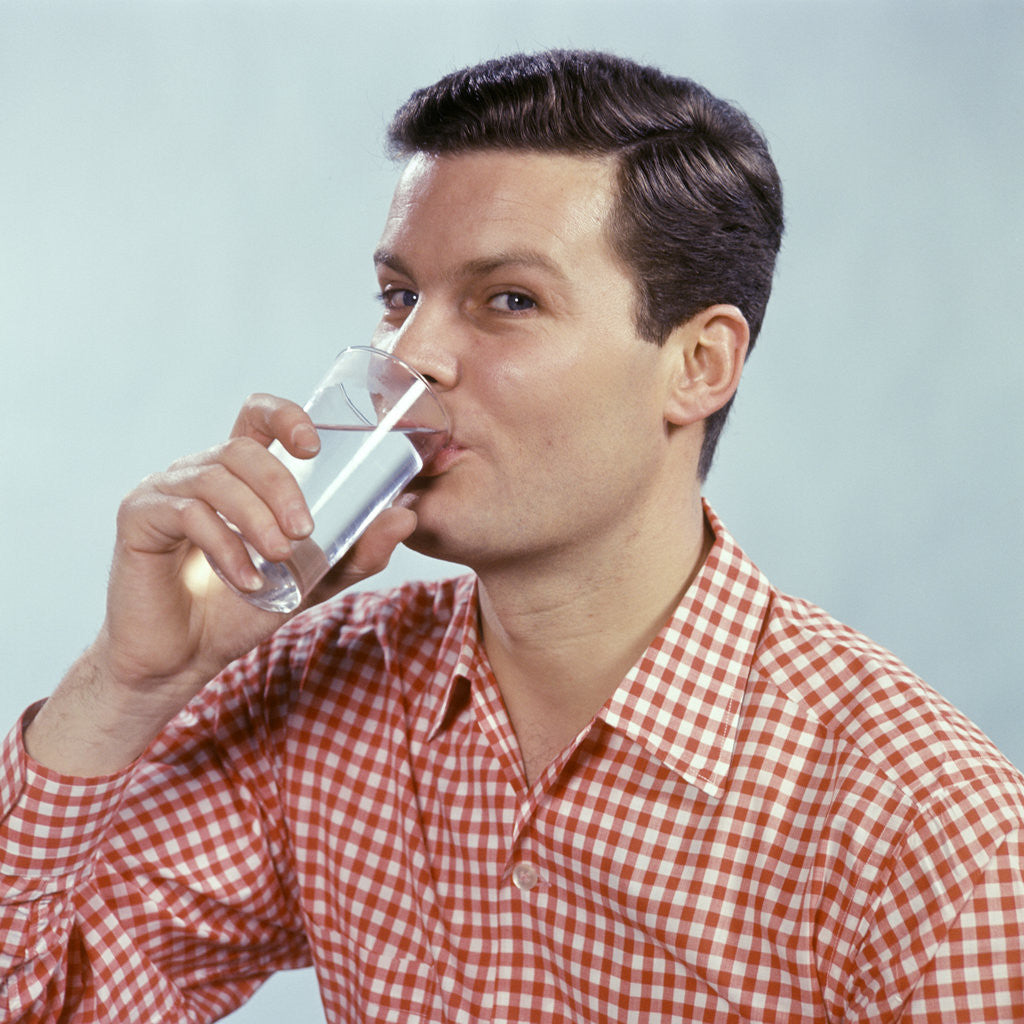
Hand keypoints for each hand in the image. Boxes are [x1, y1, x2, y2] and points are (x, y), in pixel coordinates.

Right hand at [26, 394, 416, 773]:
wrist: (184, 659)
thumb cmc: (241, 610)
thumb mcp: (312, 580)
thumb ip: (355, 551)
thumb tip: (406, 516)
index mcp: (240, 474)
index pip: (258, 417)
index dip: (285, 416)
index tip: (312, 445)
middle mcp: (201, 471)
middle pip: (243, 447)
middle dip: (282, 485)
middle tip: (306, 530)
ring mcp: (166, 490)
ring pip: (216, 476)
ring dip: (257, 516)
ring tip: (280, 557)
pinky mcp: (139, 516)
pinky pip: (187, 513)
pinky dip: (225, 546)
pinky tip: (247, 580)